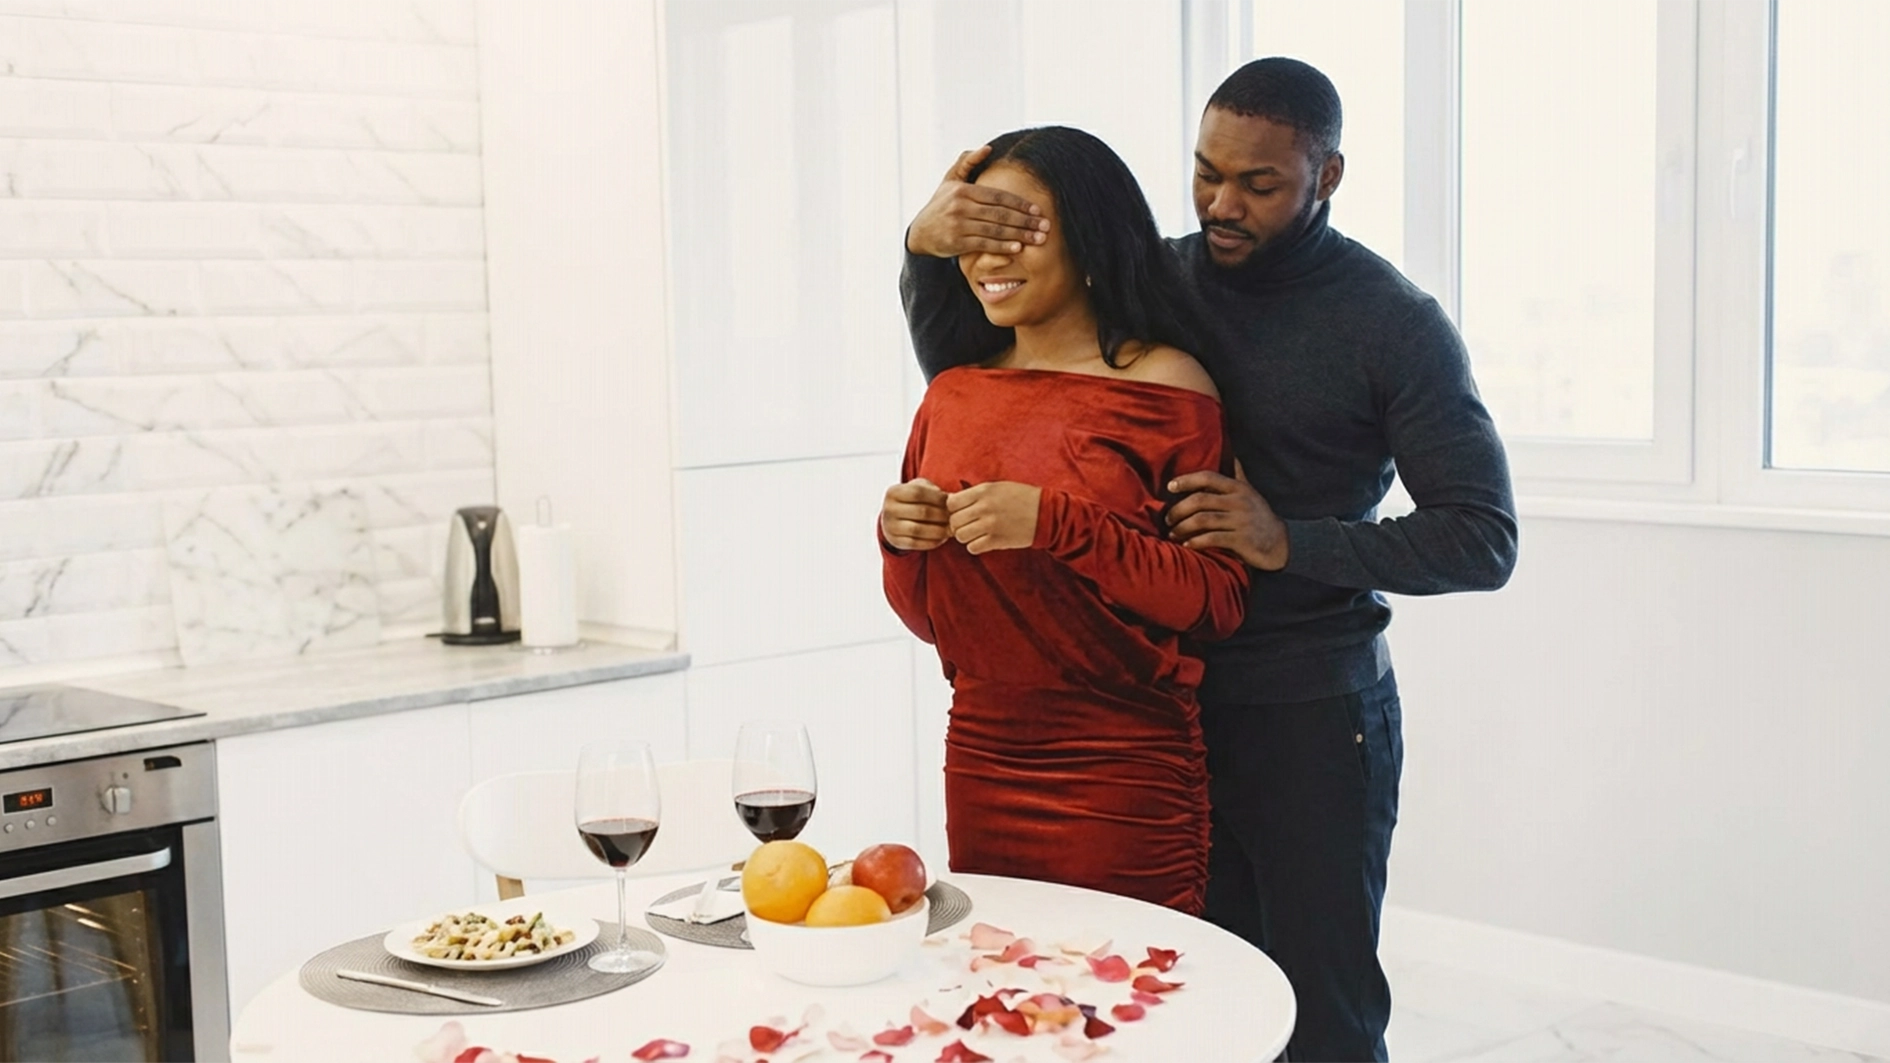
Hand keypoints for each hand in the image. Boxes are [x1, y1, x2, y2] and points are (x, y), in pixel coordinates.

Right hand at [881, 478, 950, 551]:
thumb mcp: (919, 488)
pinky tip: (942, 538)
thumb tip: (953, 499)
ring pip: (918, 530)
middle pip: (921, 512)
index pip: (918, 492)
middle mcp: (888, 509)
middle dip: (942, 515)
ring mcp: (890, 526)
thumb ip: (934, 490)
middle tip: (955, 518)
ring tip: (951, 529)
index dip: (937, 497)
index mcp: (893, 492)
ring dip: (939, 530)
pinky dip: (932, 542)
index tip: (951, 501)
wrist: (893, 519)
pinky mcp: (895, 541)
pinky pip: (916, 543)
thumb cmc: (912, 500)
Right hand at [906, 145, 1048, 257]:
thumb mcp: (950, 181)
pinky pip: (984, 244)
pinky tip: (1018, 248)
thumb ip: (967, 163)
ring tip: (1038, 239)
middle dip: (1025, 221)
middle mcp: (960, 206)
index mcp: (963, 190)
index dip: (1020, 203)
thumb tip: (987, 148)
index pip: (998, 196)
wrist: (920, 233)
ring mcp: (958, 225)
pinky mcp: (956, 243)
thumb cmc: (940, 205)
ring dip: (1019, 235)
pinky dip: (1002, 246)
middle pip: (1000, 214)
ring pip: (995, 230)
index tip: (1038, 210)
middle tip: (1045, 226)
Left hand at [946, 481, 1041, 554]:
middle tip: (969, 525)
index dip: (954, 509)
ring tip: (976, 533)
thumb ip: (976, 494)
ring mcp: (990, 525)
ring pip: (961, 536)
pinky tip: (984, 541)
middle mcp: (984, 507)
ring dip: (966, 536)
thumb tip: (953, 504)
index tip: (962, 511)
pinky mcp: (997, 541)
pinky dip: (976, 546)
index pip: (952, 503)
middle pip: (954, 521)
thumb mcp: (998, 487)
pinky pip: (972, 548)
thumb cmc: (1021, 498)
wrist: (1045, 513)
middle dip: (959, 524)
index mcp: (983, 491)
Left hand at [1166, 471, 1289, 570]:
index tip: (1169, 487)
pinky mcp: (1241, 539)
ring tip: (1173, 534)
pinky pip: (1212, 538)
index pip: (1208, 478)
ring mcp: (1240, 520)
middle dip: (1178, 510)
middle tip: (1168, 519)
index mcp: (1237, 488)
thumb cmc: (1258, 516)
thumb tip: (1233, 454)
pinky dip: (1196, 542)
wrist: (1279, 542)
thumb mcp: (1250, 493)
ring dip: (1183, 528)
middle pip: (1199, 500)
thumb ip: (1238, 475)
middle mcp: (1238, 502)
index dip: (1186, 480)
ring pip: (1202, 520)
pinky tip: (1187, 545)